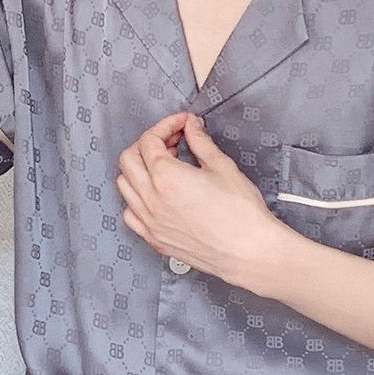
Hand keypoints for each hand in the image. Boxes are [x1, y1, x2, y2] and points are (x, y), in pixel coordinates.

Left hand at [116, 111, 288, 289]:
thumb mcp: (222, 166)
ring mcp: (150, 222)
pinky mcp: (154, 239)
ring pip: (125, 185)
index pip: (150, 140)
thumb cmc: (241, 214)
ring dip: (139, 169)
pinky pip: (130, 213)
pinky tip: (155, 195)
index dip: (166, 125)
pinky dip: (137, 198)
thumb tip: (191, 127)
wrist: (248, 251)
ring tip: (164, 166)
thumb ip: (200, 142)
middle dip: (148, 143)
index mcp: (166, 177)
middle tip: (172, 141)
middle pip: (129, 159)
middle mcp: (151, 199)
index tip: (182, 124)